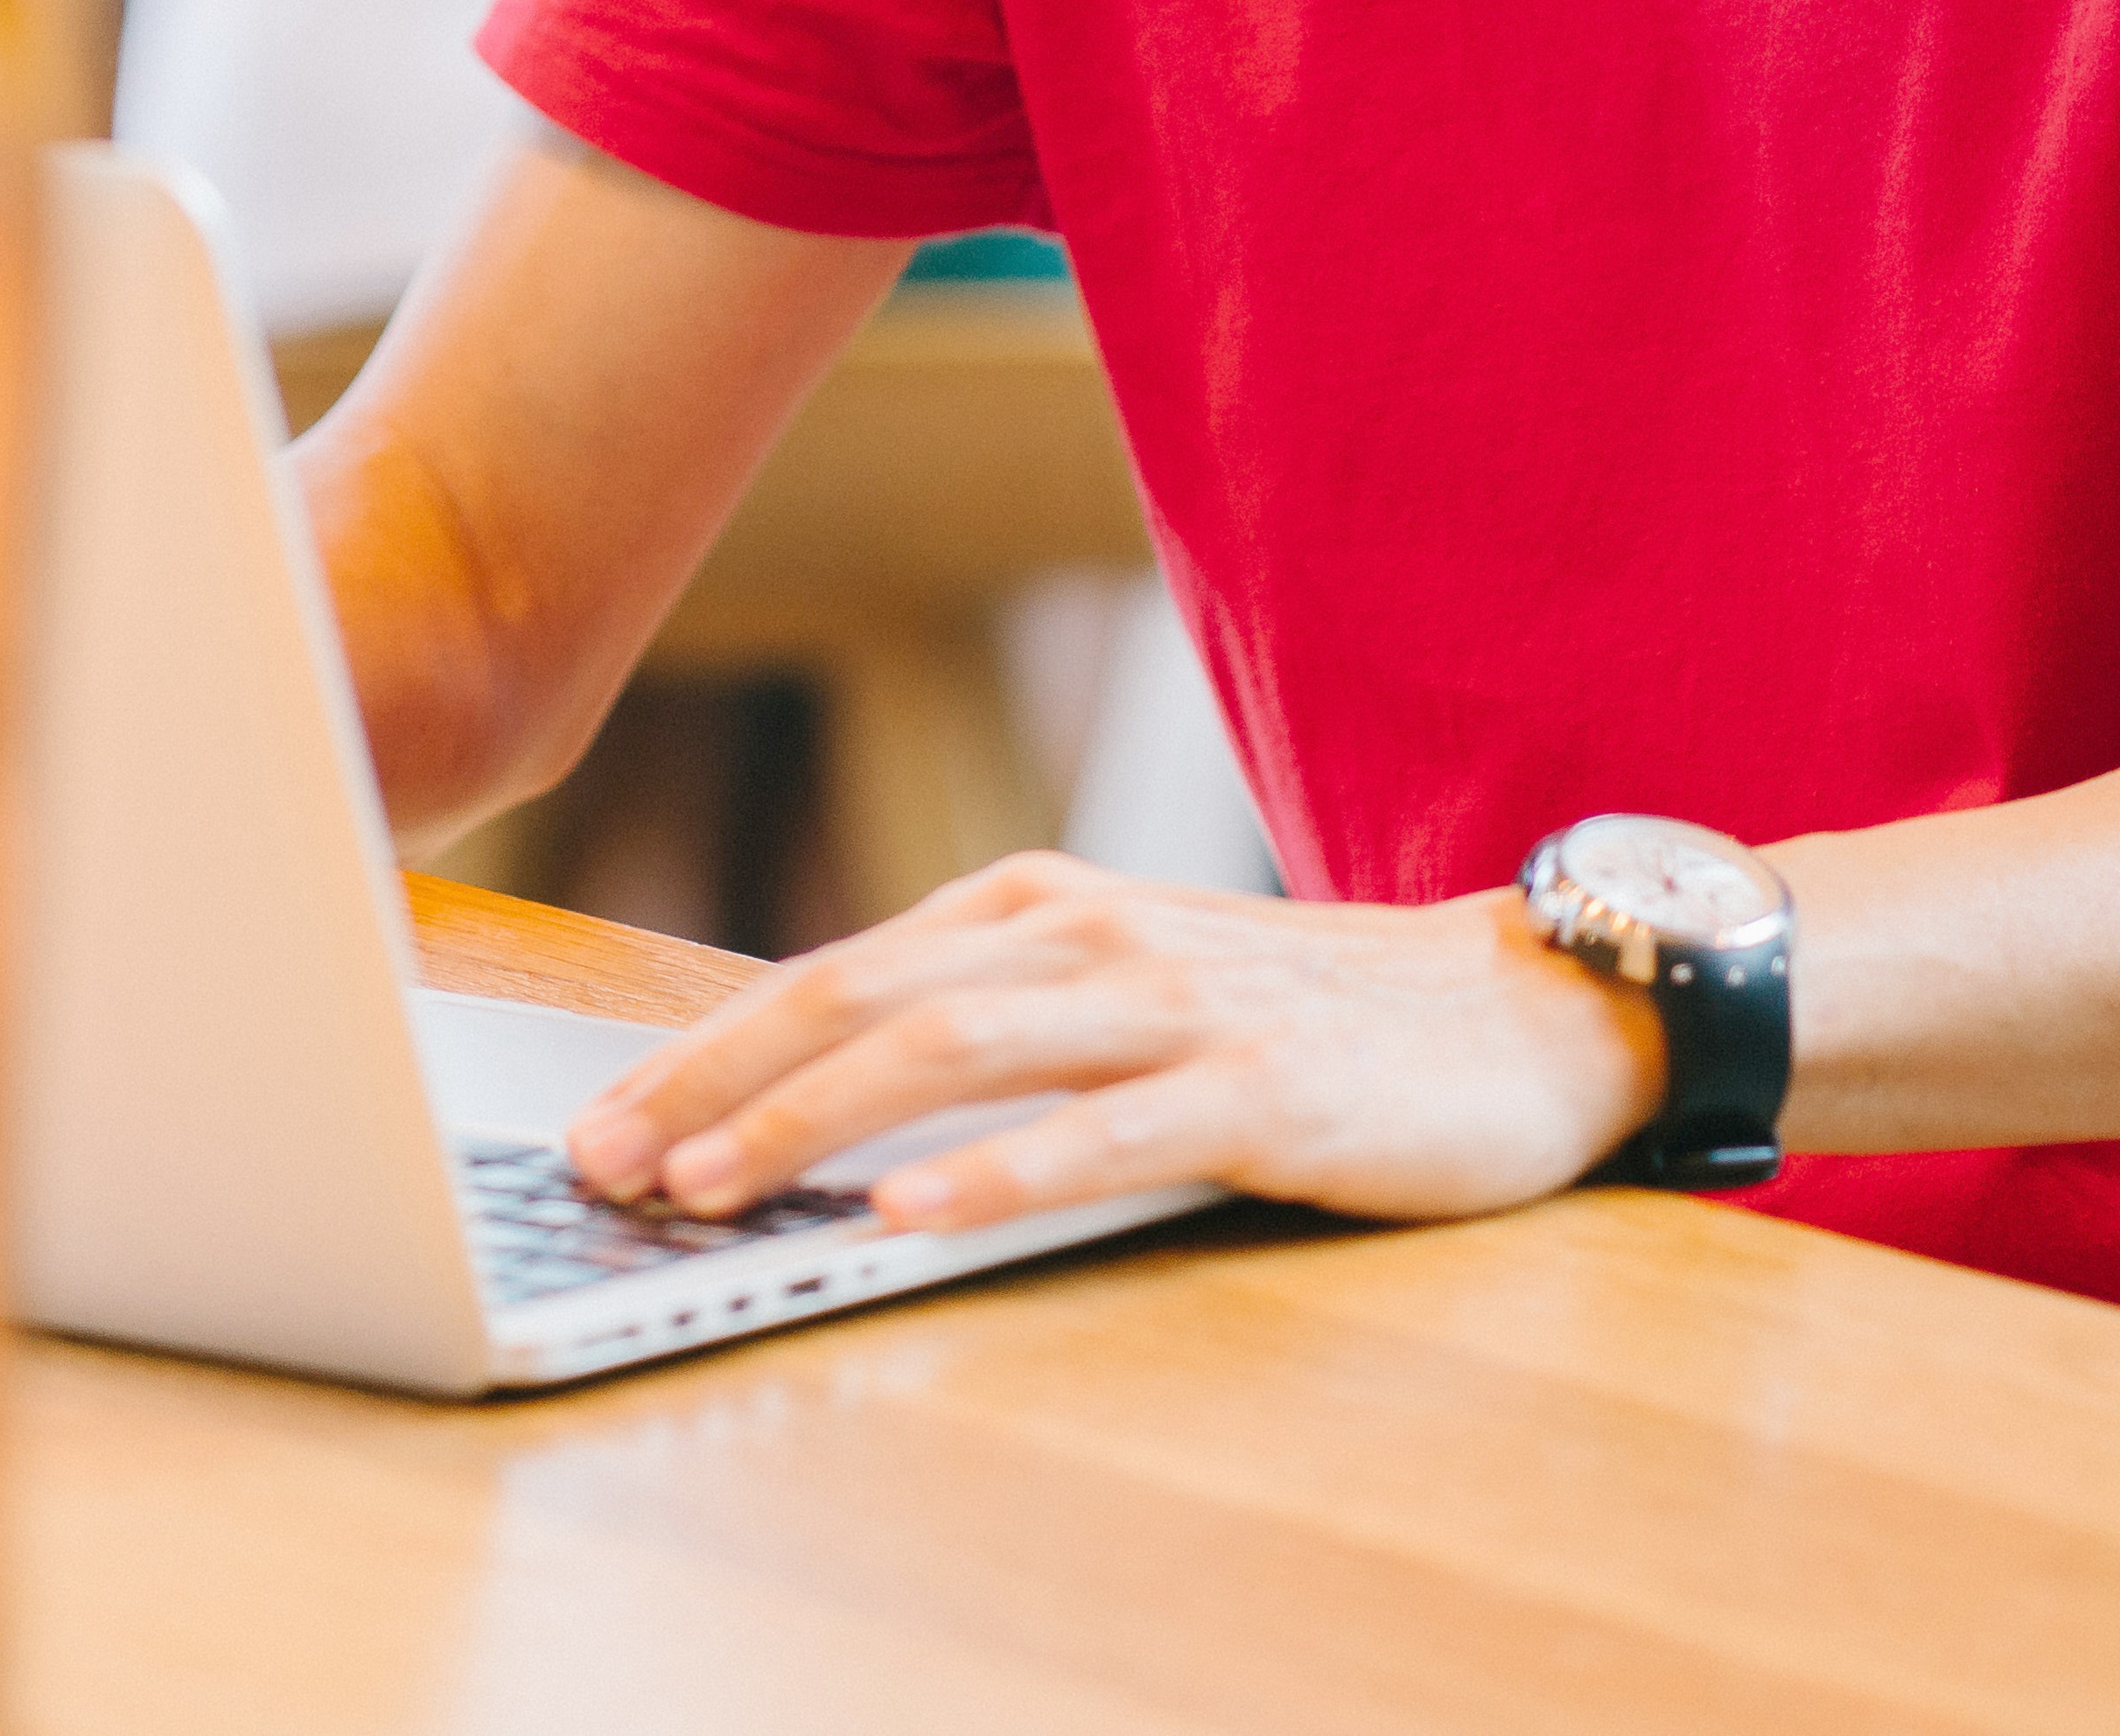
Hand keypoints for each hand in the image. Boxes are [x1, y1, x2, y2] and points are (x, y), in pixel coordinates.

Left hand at [557, 857, 1666, 1236]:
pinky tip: (911, 1213)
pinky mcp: (1259, 1086)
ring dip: (812, 1122)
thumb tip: (819, 1095)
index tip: (597, 1128)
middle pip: (856, 998)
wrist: (1522, 1010)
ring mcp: (1172, 1002)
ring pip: (950, 1046)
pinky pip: (1102, 1130)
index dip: (700, 1051)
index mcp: (1035, 906)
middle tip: (605, 1167)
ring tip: (712, 1187)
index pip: (830, 976)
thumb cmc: (1305, 1017)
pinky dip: (993, 1170)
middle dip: (712, 1084)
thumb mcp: (1121, 988)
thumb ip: (993, 1016)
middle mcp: (1085, 933)